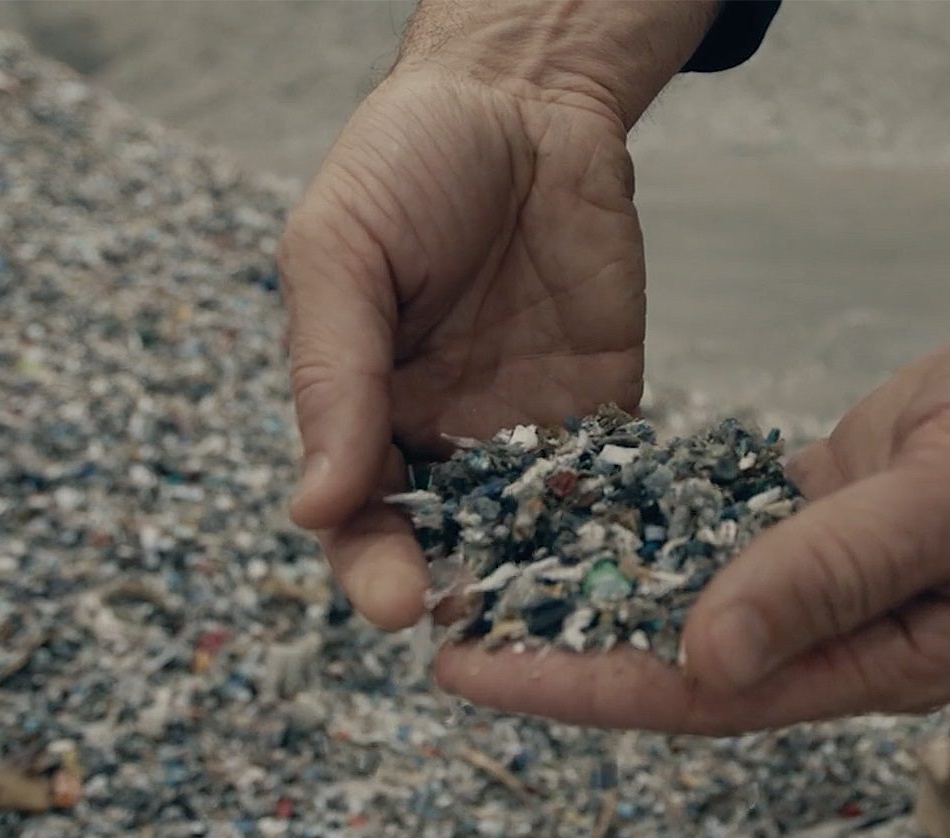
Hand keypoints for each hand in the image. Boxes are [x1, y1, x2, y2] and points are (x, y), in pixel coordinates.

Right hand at [280, 65, 645, 628]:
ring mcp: (526, 434)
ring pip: (531, 535)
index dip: (372, 566)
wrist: (522, 101)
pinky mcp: (604, 412)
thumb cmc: (405, 164)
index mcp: (362, 413)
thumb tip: (312, 506)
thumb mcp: (340, 254)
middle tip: (479, 624)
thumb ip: (331, 377)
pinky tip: (636, 565)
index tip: (395, 603)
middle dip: (460, 589)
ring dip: (546, 580)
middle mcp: (441, 440)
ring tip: (565, 621)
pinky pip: (611, 488)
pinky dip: (621, 530)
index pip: (357, 519)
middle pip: (445, 546)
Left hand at [436, 293, 949, 732]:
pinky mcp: (821, 510)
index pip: (709, 695)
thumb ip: (836, 573)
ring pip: (691, 597)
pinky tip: (573, 510)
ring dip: (596, 591)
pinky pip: (719, 527)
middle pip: (680, 659)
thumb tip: (706, 655)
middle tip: (443, 633)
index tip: (482, 673)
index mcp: (881, 660)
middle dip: (565, 651)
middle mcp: (843, 633)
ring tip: (487, 577)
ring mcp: (830, 574)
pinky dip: (651, 522)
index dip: (590, 687)